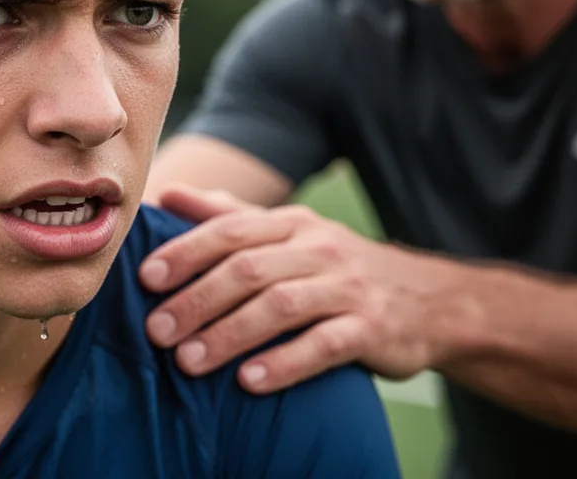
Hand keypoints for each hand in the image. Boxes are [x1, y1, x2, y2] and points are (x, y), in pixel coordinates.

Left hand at [139, 184, 467, 392]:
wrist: (429, 299)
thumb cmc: (336, 266)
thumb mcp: (288, 232)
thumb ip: (227, 214)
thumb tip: (166, 195)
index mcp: (291, 223)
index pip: (230, 230)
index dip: (186, 252)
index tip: (147, 278)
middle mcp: (318, 248)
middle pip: (248, 269)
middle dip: (197, 299)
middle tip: (156, 330)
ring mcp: (347, 287)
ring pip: (280, 306)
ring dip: (229, 334)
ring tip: (188, 361)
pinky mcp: (372, 328)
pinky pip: (324, 345)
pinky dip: (284, 363)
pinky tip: (249, 382)